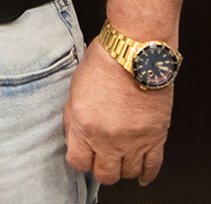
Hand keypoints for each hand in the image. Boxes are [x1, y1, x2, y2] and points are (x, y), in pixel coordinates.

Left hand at [64, 38, 173, 185]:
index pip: (78, 162)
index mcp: (84, 126)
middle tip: (102, 159)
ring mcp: (133, 142)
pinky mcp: (154, 138)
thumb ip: (73, 117)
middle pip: (104, 174)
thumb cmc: (105, 62)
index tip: (83, 155)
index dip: (80, 159)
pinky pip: (152, 168)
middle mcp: (108, 139)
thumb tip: (74, 136)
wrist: (134, 53)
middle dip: (101, 168)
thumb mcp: (75, 89)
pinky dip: (146, 175)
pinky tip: (141, 175)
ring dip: (122, 168)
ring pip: (127, 174)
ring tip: (120, 159)